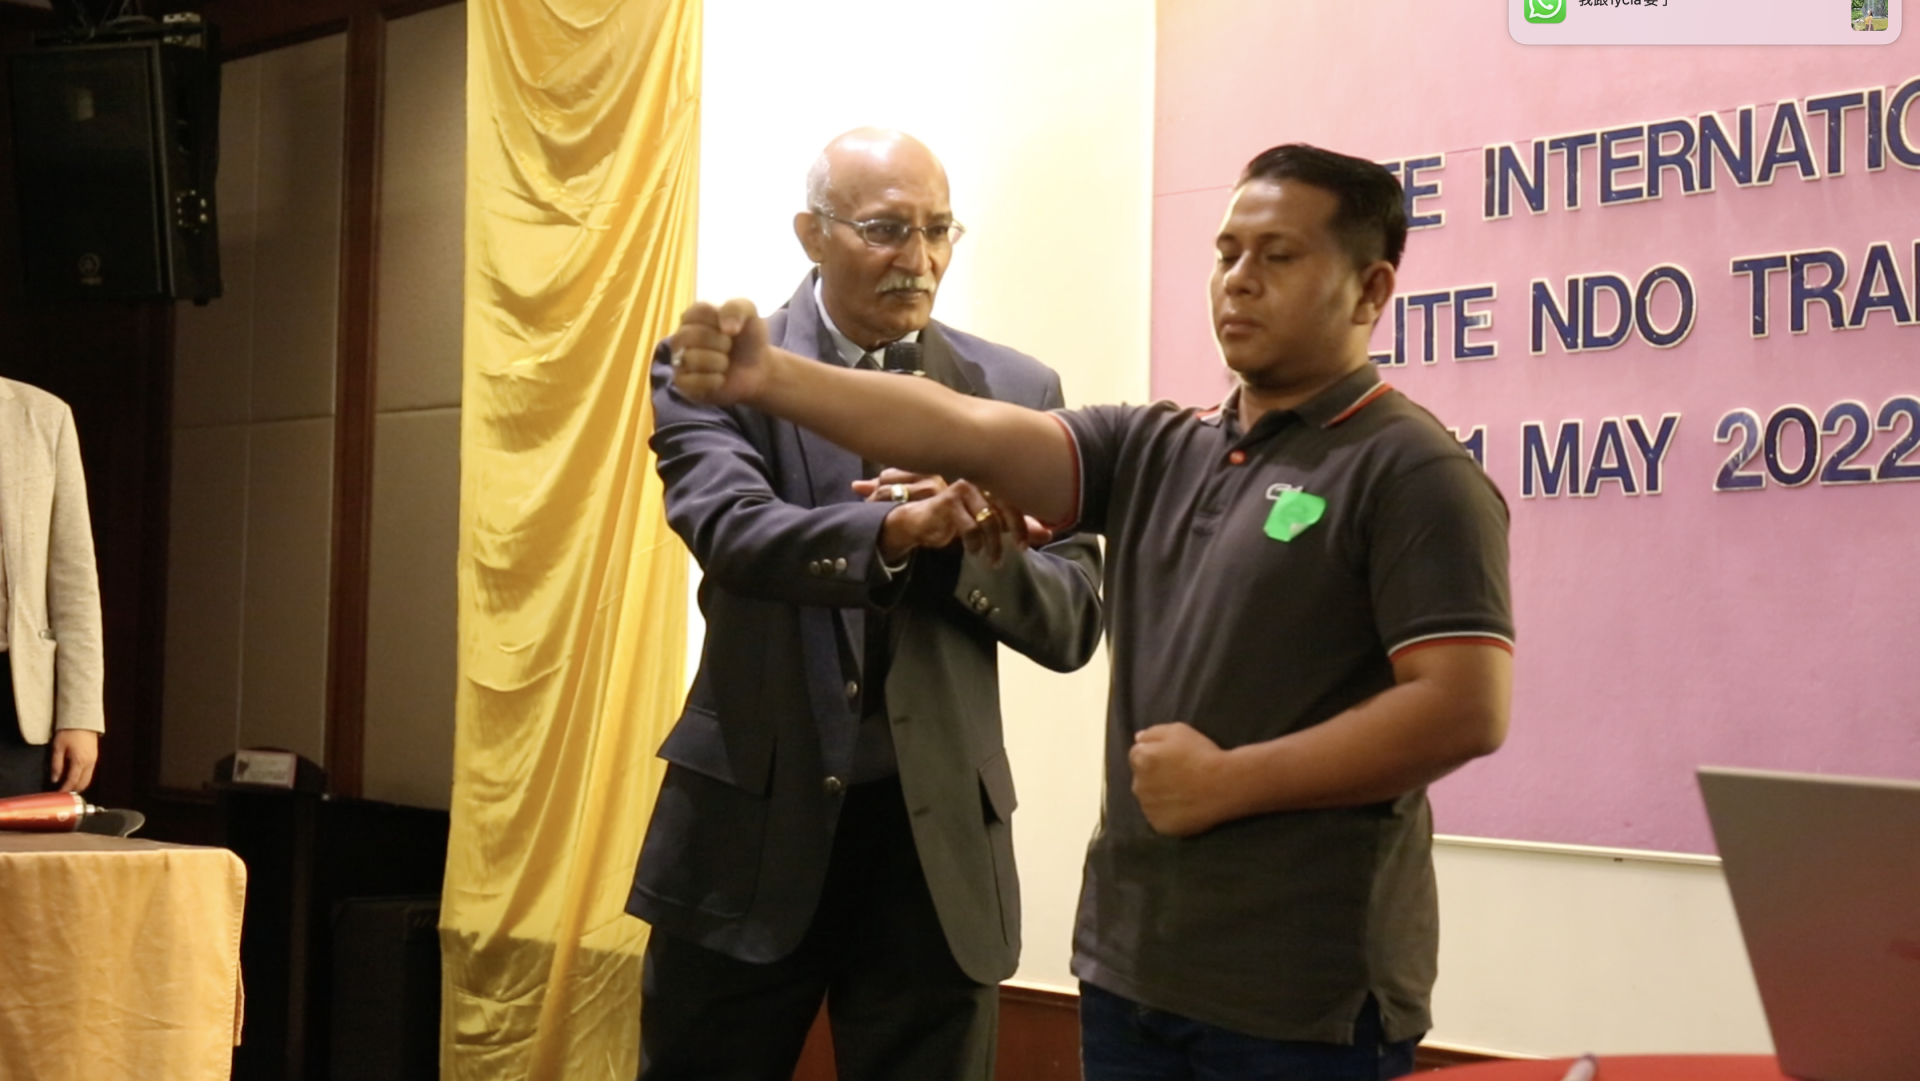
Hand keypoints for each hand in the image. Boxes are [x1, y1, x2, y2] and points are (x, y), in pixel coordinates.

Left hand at [50, 729, 98, 792]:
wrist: (83, 721)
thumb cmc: (69, 732)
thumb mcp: (58, 748)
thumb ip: (56, 765)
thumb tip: (54, 779)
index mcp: (79, 762)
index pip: (72, 781)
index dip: (64, 790)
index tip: (58, 795)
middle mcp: (89, 763)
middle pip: (83, 784)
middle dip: (73, 790)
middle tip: (62, 792)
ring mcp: (94, 760)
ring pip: (88, 779)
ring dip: (78, 784)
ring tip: (67, 786)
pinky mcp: (95, 757)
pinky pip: (90, 772)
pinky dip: (82, 778)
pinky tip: (74, 776)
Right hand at [668, 299, 771, 404]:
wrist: (757, 370)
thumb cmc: (748, 339)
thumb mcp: (749, 314)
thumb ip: (736, 308)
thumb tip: (726, 328)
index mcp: (693, 316)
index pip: (699, 311)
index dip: (721, 320)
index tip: (732, 328)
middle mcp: (681, 337)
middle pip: (689, 335)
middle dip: (720, 343)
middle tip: (730, 347)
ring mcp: (679, 360)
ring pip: (689, 358)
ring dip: (718, 362)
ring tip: (726, 363)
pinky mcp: (683, 384)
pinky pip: (690, 382)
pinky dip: (713, 381)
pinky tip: (721, 379)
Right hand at [858, 470, 1045, 559]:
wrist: (921, 522)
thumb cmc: (958, 520)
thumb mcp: (991, 525)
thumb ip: (1017, 526)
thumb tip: (1049, 534)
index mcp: (992, 484)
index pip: (1016, 500)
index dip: (1025, 523)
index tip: (1025, 545)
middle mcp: (980, 482)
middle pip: (1007, 506)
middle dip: (1016, 531)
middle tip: (1019, 550)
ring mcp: (964, 490)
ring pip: (989, 519)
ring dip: (994, 544)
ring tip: (993, 560)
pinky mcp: (949, 501)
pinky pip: (969, 525)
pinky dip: (974, 542)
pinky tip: (973, 551)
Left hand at [1129, 722, 1233, 836]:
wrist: (1224, 785)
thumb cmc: (1202, 754)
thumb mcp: (1178, 731)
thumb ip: (1152, 733)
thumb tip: (1137, 739)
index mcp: (1141, 760)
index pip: (1136, 755)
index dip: (1154, 755)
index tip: (1171, 759)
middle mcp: (1138, 785)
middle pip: (1140, 778)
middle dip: (1153, 775)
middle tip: (1178, 775)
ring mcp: (1148, 808)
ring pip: (1148, 799)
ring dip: (1158, 794)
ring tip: (1182, 792)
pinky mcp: (1159, 825)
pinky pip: (1158, 817)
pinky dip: (1166, 812)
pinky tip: (1183, 806)